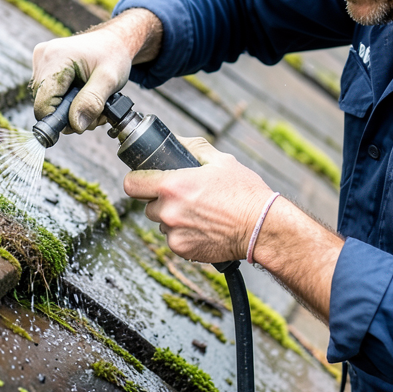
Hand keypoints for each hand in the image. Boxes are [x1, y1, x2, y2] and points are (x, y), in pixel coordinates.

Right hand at [32, 9, 161, 132]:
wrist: (113, 40)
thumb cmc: (113, 55)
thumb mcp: (110, 79)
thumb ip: (92, 102)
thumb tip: (75, 126)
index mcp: (55, 58)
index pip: (43, 103)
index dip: (61, 119)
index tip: (83, 121)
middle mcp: (42, 57)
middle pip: (44, 103)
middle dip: (70, 114)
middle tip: (95, 109)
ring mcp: (40, 61)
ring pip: (46, 101)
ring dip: (70, 109)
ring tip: (91, 100)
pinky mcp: (43, 66)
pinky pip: (49, 93)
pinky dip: (66, 100)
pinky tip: (82, 94)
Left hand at [125, 136, 271, 262]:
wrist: (261, 227)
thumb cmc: (244, 192)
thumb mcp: (219, 160)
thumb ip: (192, 147)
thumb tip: (174, 141)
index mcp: (172, 186)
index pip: (131, 184)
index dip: (137, 181)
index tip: (145, 181)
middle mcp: (168, 211)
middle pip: (148, 205)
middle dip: (162, 201)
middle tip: (185, 197)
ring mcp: (174, 233)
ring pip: (162, 223)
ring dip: (173, 219)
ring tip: (200, 213)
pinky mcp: (182, 250)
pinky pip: (174, 239)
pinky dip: (184, 235)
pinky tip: (204, 228)